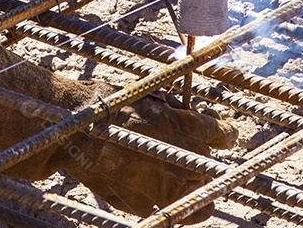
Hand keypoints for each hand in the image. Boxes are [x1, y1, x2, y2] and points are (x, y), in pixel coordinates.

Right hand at [0, 48, 236, 222]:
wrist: (76, 131)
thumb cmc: (110, 103)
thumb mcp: (147, 92)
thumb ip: (171, 105)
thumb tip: (181, 102)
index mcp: (192, 129)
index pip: (226, 135)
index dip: (221, 133)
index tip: (216, 132)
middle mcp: (187, 162)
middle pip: (214, 172)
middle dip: (204, 165)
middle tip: (189, 157)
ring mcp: (167, 189)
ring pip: (199, 204)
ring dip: (193, 193)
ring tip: (179, 185)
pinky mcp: (144, 206)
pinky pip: (162, 210)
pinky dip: (157, 201)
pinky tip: (146, 189)